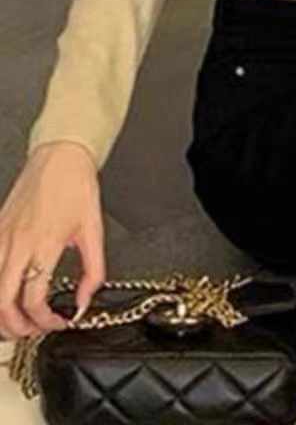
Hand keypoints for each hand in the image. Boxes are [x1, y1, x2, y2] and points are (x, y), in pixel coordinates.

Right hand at [0, 141, 105, 340]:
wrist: (60, 155)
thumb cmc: (76, 187)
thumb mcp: (95, 230)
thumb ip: (93, 271)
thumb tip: (85, 302)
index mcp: (44, 245)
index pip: (33, 300)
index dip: (45, 321)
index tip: (59, 322)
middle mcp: (17, 244)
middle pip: (1, 302)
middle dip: (15, 327)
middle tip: (31, 331)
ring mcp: (2, 236)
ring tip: (15, 321)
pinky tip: (4, 292)